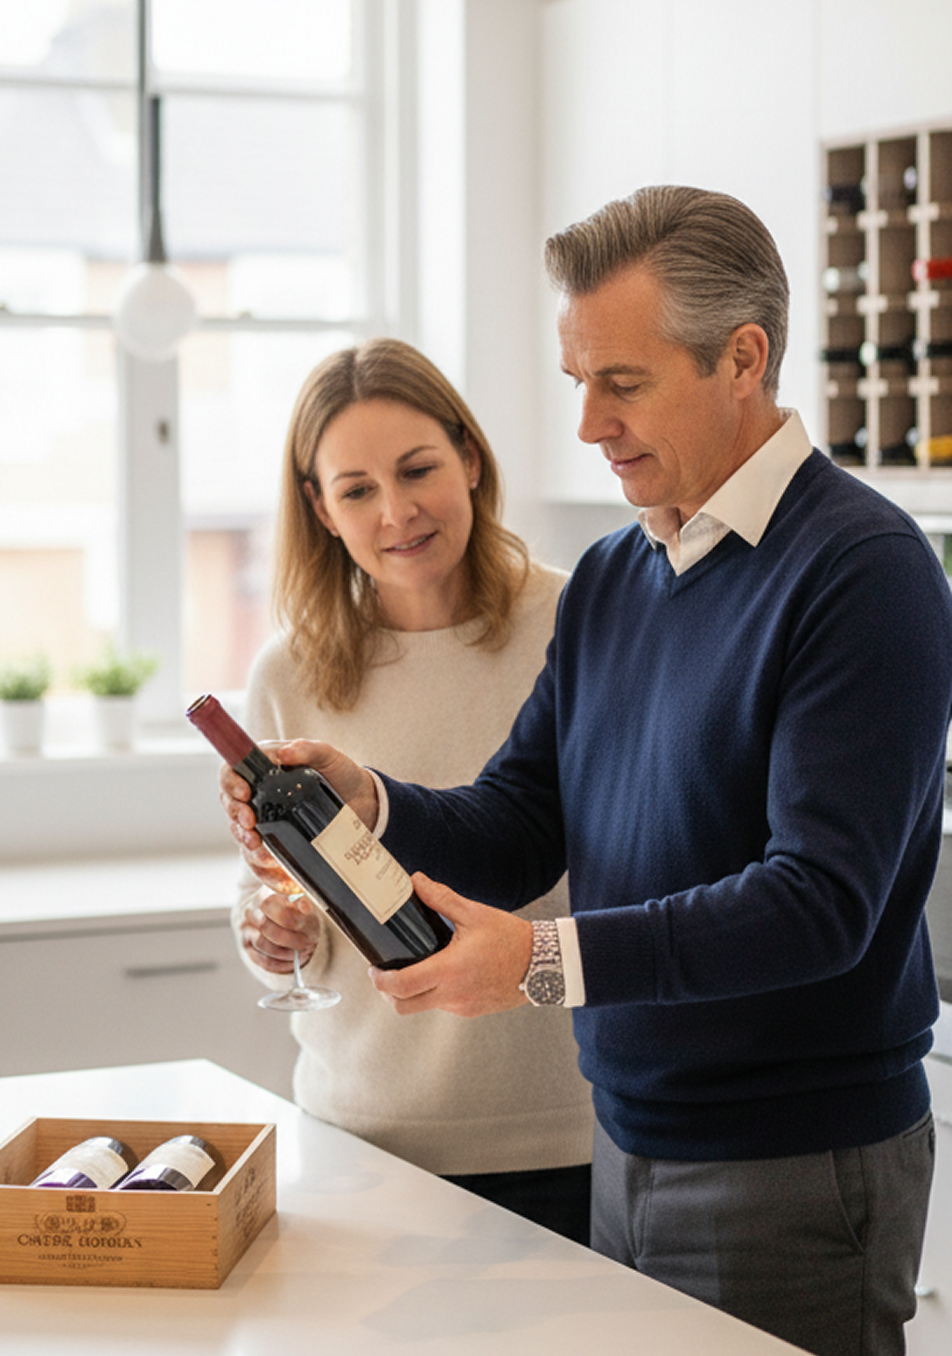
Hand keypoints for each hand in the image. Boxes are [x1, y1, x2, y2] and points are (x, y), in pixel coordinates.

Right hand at [220, 738, 379, 886]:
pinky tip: (282, 879)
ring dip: (249, 847)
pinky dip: (267, 873)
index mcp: (263, 770)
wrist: (364, 803)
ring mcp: (266, 823)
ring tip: (265, 853)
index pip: (232, 774)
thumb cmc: (341, 774)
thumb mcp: (326, 756)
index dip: (231, 783)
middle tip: (250, 824)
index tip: (244, 793)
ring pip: (243, 838)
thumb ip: (306, 749)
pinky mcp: (278, 846)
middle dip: (236, 818)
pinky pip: (262, 864)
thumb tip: (283, 753)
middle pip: (231, 808)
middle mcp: (259, 797)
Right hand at [238, 889, 322, 974]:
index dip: (287, 916)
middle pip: (264, 926)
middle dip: (289, 937)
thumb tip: (304, 906)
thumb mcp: (305, 905)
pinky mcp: (248, 947)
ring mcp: (247, 929)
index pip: (268, 904)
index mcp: (265, 894)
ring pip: (262, 944)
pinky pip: (262, 960)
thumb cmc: (299, 913)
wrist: (291, 924)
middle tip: (305, 942)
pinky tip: (292, 961)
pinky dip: (280, 963)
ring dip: (285, 951)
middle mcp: (252, 910)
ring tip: (301, 952)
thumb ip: (304, 904)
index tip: (303, 924)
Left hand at [369, 873, 533, 1016]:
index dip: (379, 980)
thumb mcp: (474, 914)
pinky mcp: (471, 1011)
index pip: (401, 986)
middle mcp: (453, 994)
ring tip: (416, 966)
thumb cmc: (511, 939)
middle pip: (403, 1007)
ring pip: (423, 1007)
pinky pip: (442, 1006)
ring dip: (412, 992)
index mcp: (450, 970)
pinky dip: (434, 993)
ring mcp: (462, 1007)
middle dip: (387, 993)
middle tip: (385, 973)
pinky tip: (442, 972)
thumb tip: (416, 881)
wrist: (543, 964)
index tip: (373, 969)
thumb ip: (441, 899)